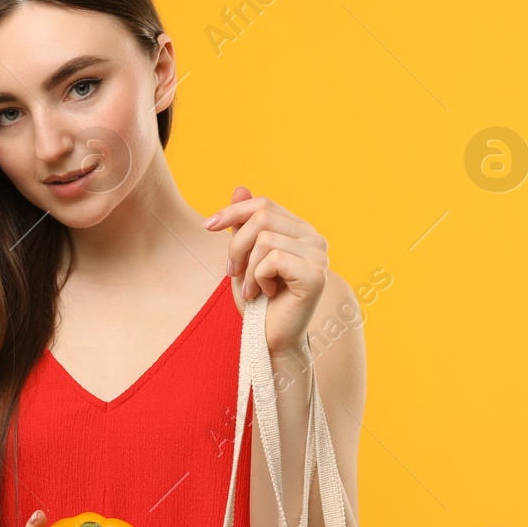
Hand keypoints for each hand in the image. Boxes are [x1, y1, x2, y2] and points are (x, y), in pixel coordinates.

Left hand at [203, 186, 327, 354]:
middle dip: (236, 245)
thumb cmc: (258, 301)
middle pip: (262, 216)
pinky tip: (266, 294)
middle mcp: (315, 238)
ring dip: (247, 268)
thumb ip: (244, 225)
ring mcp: (320, 255)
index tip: (207, 226)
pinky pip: (273, 259)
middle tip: (233, 273)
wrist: (270, 339)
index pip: (264, 203)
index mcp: (300, 230)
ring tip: (253, 288)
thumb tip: (240, 187)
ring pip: (265, 239)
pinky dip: (259, 278)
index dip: (232, 210)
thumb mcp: (244, 258)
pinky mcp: (316, 274)